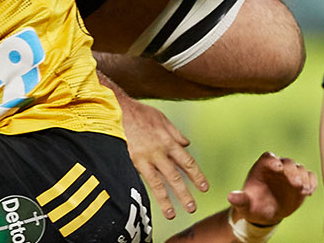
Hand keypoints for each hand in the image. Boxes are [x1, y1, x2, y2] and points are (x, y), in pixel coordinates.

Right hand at [119, 96, 207, 219]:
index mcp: (170, 141)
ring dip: (167, 199)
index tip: (204, 187)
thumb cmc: (140, 113)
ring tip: (172, 213)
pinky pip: (143, 179)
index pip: (187, 162)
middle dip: (185, 193)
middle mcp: (160, 152)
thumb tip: (186, 144)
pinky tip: (152, 202)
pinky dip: (148, 191)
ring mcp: (146, 158)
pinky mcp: (132, 161)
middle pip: (176, 176)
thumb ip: (176, 133)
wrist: (119, 110)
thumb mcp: (163, 119)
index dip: (196, 176)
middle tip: (192, 207)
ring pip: (159, 182)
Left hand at [227, 152, 317, 226]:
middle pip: (288, 162)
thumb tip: (230, 197)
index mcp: (262, 167)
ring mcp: (291, 174)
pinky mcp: (302, 182)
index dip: (273, 160)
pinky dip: (312, 183)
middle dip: (292, 171)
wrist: (264, 214)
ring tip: (304, 190)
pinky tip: (310, 192)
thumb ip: (239, 200)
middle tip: (296, 184)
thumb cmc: (252, 206)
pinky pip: (310, 177)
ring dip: (304, 177)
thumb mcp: (244, 205)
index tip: (277, 167)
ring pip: (300, 169)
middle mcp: (278, 167)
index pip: (268, 157)